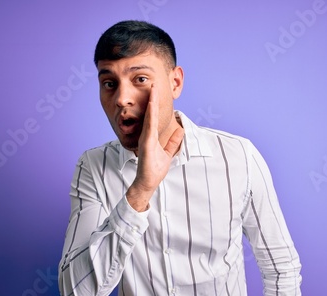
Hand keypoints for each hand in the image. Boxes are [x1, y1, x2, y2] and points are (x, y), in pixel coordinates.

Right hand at [126, 84, 183, 211]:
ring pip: (149, 117)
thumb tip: (181, 131)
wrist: (148, 182)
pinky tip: (151, 106)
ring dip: (151, 103)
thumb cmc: (154, 169)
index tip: (156, 91)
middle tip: (153, 83)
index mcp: (151, 136)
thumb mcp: (168, 153)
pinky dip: (150, 116)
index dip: (155, 104)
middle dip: (152, 98)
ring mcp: (145, 139)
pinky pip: (149, 128)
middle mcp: (147, 135)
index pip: (153, 117)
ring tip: (152, 90)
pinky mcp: (146, 145)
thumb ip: (173, 142)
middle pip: (150, 114)